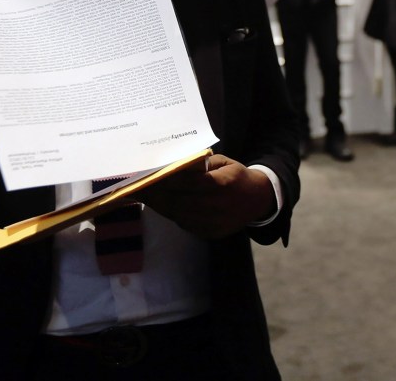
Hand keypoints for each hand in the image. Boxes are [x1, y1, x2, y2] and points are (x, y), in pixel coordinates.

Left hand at [139, 154, 276, 238]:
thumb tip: (173, 165)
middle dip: (156, 195)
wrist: (257, 200)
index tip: (149, 175)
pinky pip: (185, 224)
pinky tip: (163, 205)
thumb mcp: (223, 162)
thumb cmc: (236, 176)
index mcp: (223, 183)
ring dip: (160, 205)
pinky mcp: (211, 233)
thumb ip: (201, 164)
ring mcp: (215, 222)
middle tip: (137, 187)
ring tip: (145, 196)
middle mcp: (218, 205)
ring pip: (179, 215)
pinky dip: (172, 214)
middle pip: (179, 201)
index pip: (188, 182)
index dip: (167, 180)